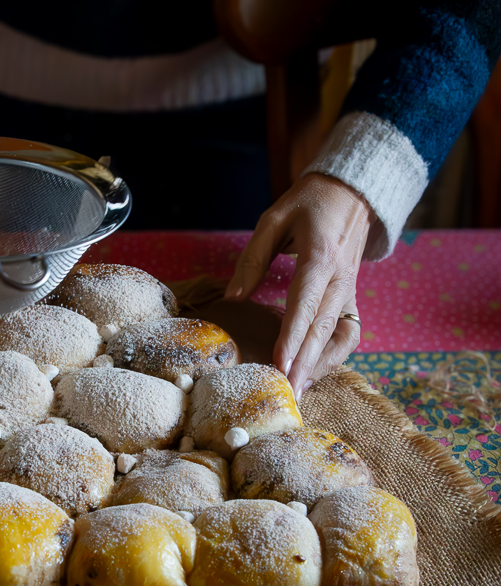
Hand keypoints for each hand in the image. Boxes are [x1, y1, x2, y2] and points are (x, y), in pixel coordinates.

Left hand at [225, 173, 374, 399]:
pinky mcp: (352, 298)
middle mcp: (341, 279)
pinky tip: (314, 371)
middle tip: (288, 392)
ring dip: (323, 364)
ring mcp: (350, 291)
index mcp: (321, 257)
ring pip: (342, 336)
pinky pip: (348, 332)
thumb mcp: (274, 219)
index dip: (293, 336)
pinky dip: (334, 355)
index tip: (281, 363)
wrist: (351, 193)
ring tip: (301, 388)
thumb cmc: (308, 204)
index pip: (306, 303)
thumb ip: (253, 259)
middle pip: (324, 327)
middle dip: (306, 363)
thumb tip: (232, 298)